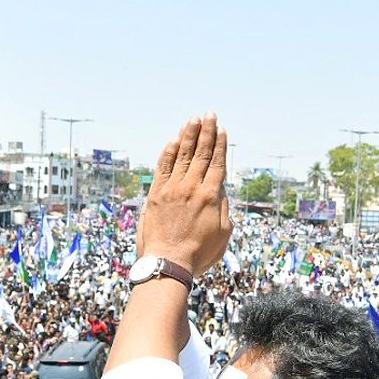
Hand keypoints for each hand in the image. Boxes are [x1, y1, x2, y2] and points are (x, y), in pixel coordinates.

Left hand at [137, 113, 229, 276]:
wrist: (168, 263)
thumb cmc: (199, 254)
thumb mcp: (223, 234)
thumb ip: (223, 208)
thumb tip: (219, 190)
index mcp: (211, 196)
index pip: (217, 163)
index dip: (220, 144)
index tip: (221, 129)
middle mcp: (191, 188)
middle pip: (200, 153)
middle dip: (206, 132)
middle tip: (210, 114)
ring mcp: (172, 190)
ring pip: (181, 156)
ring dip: (188, 135)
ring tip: (193, 119)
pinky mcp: (155, 195)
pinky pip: (163, 168)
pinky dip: (168, 153)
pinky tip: (173, 140)